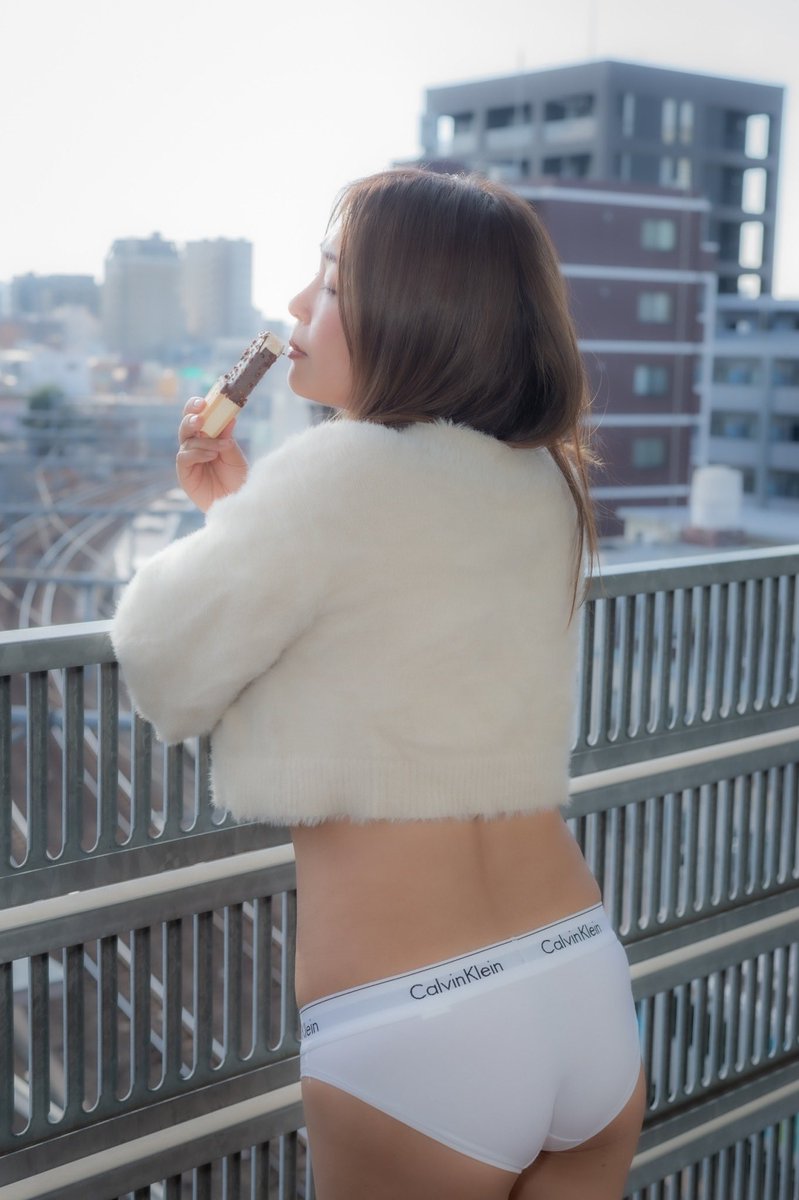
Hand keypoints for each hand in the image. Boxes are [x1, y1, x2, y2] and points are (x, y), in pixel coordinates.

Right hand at [176, 396, 248, 511]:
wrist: (237, 502)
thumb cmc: (238, 479)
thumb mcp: (235, 456)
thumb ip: (228, 438)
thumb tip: (230, 416)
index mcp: (207, 436)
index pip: (197, 416)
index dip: (196, 406)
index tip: (204, 401)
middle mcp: (195, 445)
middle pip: (186, 425)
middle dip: (191, 417)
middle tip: (201, 416)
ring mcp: (188, 459)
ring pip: (187, 440)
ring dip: (204, 441)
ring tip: (221, 448)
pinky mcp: (184, 473)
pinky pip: (184, 457)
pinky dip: (198, 453)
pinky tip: (212, 456)